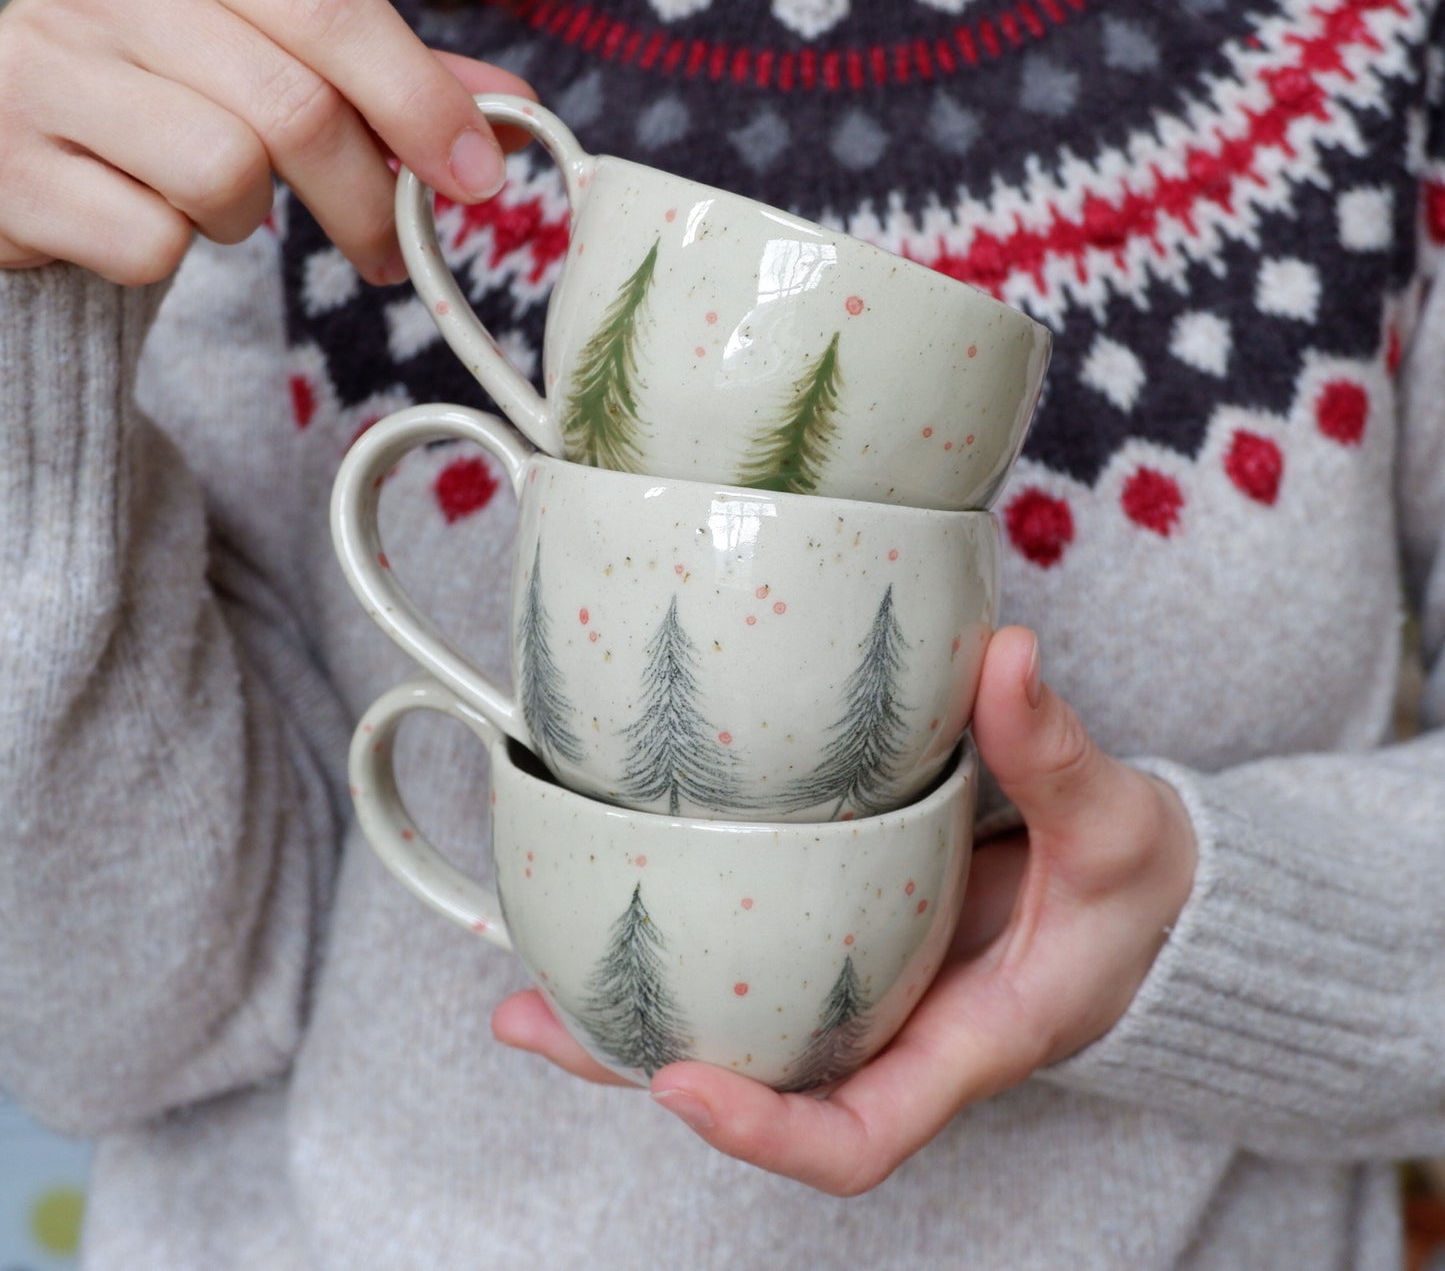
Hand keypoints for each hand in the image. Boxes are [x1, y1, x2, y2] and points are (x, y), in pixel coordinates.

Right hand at [0, 0, 531, 285]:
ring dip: (248, 217)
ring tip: (218, 200)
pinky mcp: (3, 161)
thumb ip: (391, 78)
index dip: (420, 101)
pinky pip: (151, 241)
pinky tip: (141, 213)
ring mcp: (38, 60)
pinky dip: (170, 253)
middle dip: (366, 198)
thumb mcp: (278, 55)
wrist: (16, 140)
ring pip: (225, 174)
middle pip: (294, 106)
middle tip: (389, 245)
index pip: (329, 5)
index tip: (478, 176)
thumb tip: (514, 110)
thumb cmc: (168, 96)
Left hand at [492, 625, 1196, 1194]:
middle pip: (753, 1093)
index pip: (855, 1137)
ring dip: (626, 1015)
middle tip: (530, 1018)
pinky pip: (752, 961)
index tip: (678, 1080)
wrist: (1146, 899)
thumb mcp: (1113, 828)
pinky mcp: (848, 945)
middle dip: (638, 1070)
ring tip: (522, 979)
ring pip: (734, 1030)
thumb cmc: (1137, 891)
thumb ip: (1057, 753)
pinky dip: (679, 941)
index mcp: (962, 1043)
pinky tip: (605, 894)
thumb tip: (1008, 658)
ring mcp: (863, 995)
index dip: (764, 1132)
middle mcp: (893, 1036)